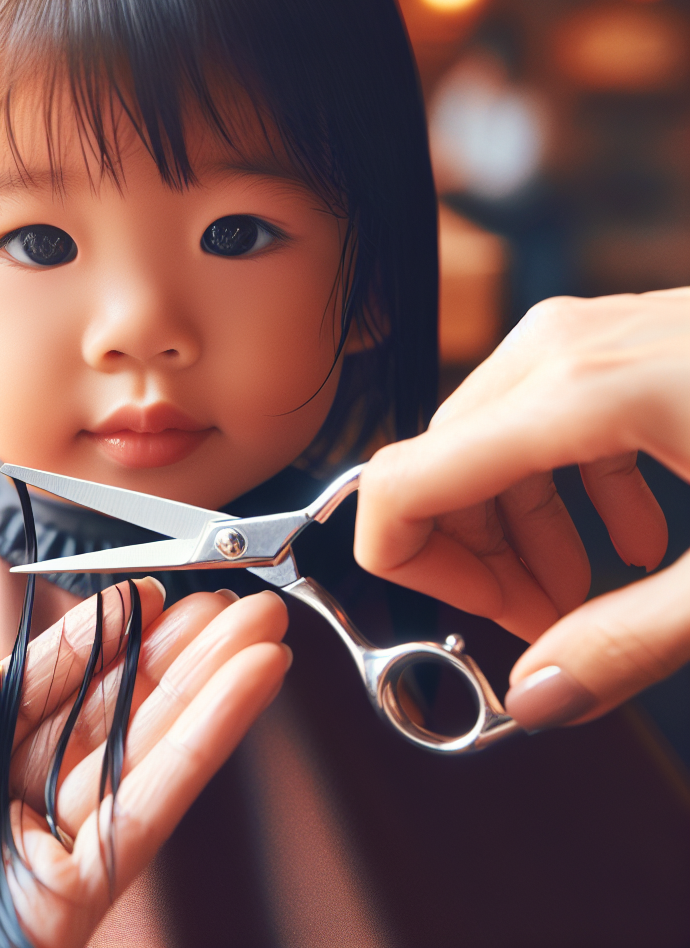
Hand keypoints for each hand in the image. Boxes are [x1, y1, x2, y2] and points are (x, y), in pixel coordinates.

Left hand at [0, 579, 289, 947]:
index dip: (96, 641)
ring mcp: (41, 857)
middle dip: (176, 659)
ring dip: (211, 691)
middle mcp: (2, 809)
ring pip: (144, 755)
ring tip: (264, 633)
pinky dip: (202, 749)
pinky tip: (244, 693)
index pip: (41, 689)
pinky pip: (146, 812)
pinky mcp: (69, 907)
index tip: (146, 597)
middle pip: (109, 717)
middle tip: (236, 604)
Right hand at [354, 289, 689, 730]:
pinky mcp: (612, 343)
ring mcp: (582, 335)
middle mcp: (556, 350)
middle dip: (472, 558)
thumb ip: (628, 641)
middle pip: (439, 465)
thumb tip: (534, 696)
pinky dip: (559, 489)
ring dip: (514, 528)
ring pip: (481, 442)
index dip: (406, 564)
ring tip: (583, 588)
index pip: (402, 479)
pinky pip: (535, 420)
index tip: (473, 619)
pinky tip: (630, 534)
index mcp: (572, 396)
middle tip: (542, 623)